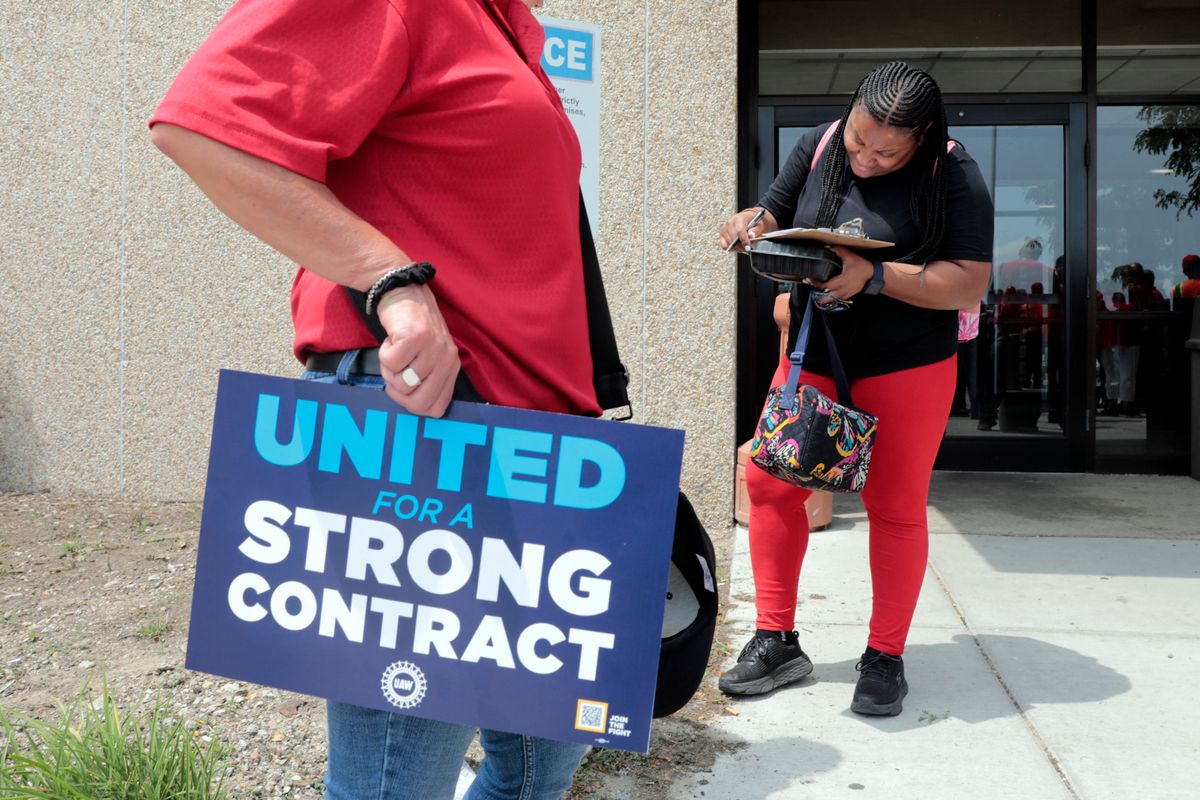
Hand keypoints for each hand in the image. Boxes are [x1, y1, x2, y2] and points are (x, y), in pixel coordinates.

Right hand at [375, 284, 460, 416]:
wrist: (405, 292)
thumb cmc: (412, 329)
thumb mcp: (429, 357)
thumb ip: (427, 381)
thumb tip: (416, 407)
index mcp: (451, 368)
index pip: (436, 409)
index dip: (413, 405)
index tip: (404, 389)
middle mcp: (446, 359)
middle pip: (418, 403)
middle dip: (398, 393)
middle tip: (395, 372)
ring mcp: (432, 348)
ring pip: (401, 383)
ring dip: (389, 369)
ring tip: (395, 350)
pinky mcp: (415, 337)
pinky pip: (390, 363)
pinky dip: (384, 354)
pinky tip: (392, 340)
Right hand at [718, 207, 772, 251]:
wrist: (748, 219)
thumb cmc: (753, 222)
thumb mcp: (758, 224)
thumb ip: (755, 230)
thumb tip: (751, 235)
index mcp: (739, 218)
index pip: (739, 231)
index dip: (744, 241)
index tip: (748, 248)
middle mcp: (729, 223)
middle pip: (733, 238)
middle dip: (741, 246)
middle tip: (747, 249)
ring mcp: (724, 229)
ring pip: (729, 243)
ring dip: (737, 248)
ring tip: (743, 247)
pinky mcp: (722, 235)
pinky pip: (724, 246)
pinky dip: (731, 248)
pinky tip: (737, 247)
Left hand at [805, 245, 873, 299]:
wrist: (872, 275)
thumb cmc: (862, 267)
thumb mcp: (850, 257)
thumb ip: (839, 251)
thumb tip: (830, 247)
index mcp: (842, 281)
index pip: (825, 286)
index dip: (816, 283)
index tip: (810, 279)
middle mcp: (843, 290)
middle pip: (826, 296)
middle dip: (816, 291)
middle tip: (810, 284)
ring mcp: (845, 294)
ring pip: (831, 300)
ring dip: (823, 297)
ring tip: (815, 290)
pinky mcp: (847, 296)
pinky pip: (836, 300)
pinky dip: (830, 297)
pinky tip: (825, 293)